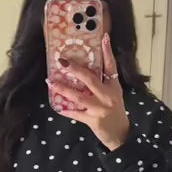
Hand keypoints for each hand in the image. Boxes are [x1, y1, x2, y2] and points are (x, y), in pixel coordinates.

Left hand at [47, 33, 129, 150]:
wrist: (120, 134)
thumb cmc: (114, 111)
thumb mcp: (114, 94)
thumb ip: (103, 82)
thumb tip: (86, 68)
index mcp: (113, 86)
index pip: (111, 66)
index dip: (107, 52)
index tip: (104, 38)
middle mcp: (107, 96)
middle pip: (90, 79)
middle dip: (75, 69)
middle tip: (61, 61)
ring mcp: (100, 109)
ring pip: (78, 96)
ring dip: (63, 89)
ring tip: (51, 82)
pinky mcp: (93, 121)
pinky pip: (75, 113)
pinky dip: (65, 110)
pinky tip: (56, 106)